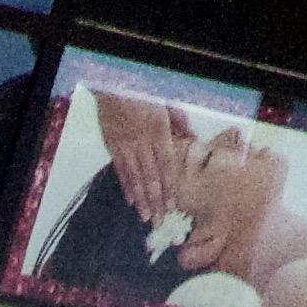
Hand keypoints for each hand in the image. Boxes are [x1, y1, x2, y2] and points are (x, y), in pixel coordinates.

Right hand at [88, 87, 206, 239]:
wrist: (114, 86)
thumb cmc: (144, 94)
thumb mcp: (167, 103)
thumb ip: (180, 122)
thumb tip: (194, 139)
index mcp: (159, 132)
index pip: (166, 166)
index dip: (169, 187)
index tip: (173, 205)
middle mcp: (143, 142)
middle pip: (151, 177)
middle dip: (156, 200)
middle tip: (160, 220)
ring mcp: (126, 146)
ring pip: (135, 178)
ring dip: (141, 199)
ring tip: (146, 217)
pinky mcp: (112, 147)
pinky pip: (120, 170)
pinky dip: (126, 187)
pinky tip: (131, 201)